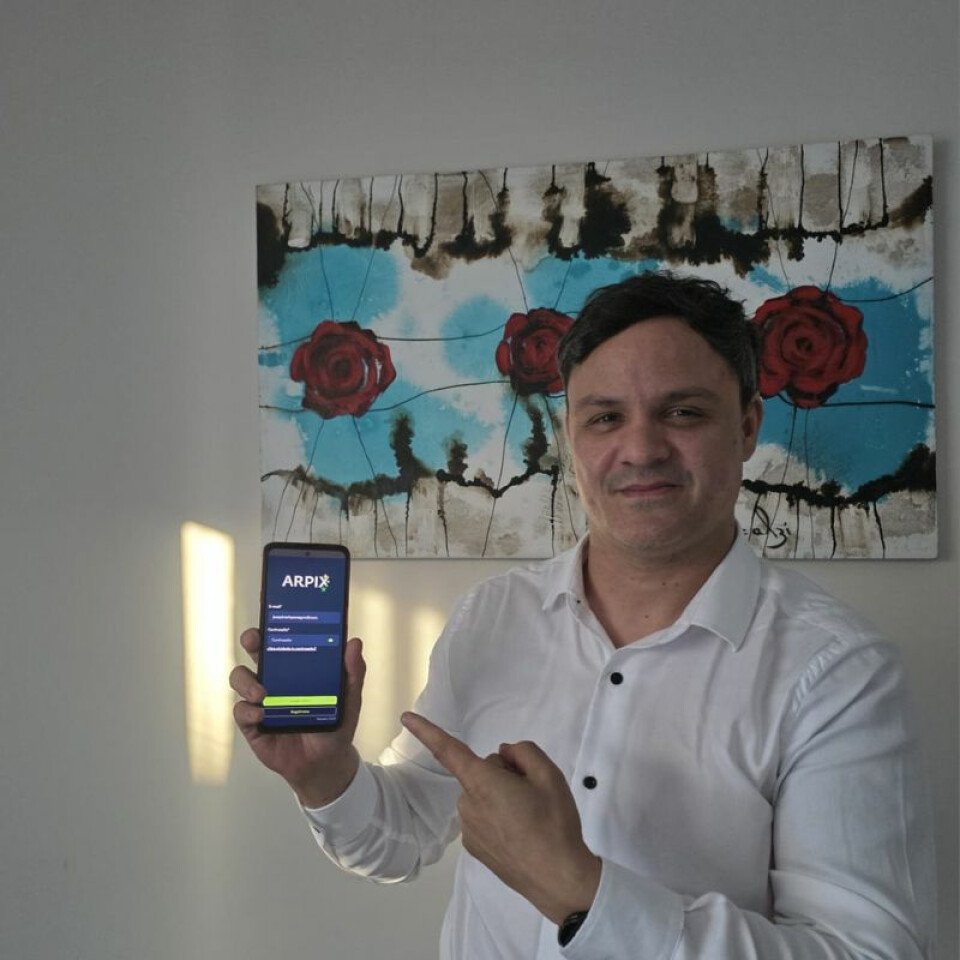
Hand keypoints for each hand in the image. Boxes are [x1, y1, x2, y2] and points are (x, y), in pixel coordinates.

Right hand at [230, 627, 365, 806]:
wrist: (325, 764)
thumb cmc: (335, 726)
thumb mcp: (349, 699)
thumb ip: (353, 672)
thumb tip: (354, 642)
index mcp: (297, 667)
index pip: (282, 639)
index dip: (274, 624)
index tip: (273, 616)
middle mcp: (275, 678)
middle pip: (256, 651)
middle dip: (252, 640)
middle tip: (255, 641)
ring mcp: (260, 700)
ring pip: (240, 678)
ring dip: (247, 680)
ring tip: (262, 693)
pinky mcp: (252, 723)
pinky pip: (240, 711)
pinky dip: (248, 710)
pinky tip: (261, 714)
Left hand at [401, 712, 600, 924]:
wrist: (558, 879)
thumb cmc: (553, 823)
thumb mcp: (549, 776)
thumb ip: (524, 752)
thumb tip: (505, 754)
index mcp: (481, 782)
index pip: (448, 750)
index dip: (426, 731)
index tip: (405, 717)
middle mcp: (467, 804)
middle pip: (481, 772)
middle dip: (502, 773)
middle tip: (533, 792)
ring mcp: (468, 829)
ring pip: (482, 795)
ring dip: (499, 796)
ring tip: (530, 816)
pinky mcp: (474, 848)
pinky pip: (482, 817)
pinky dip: (497, 817)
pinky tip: (520, 833)